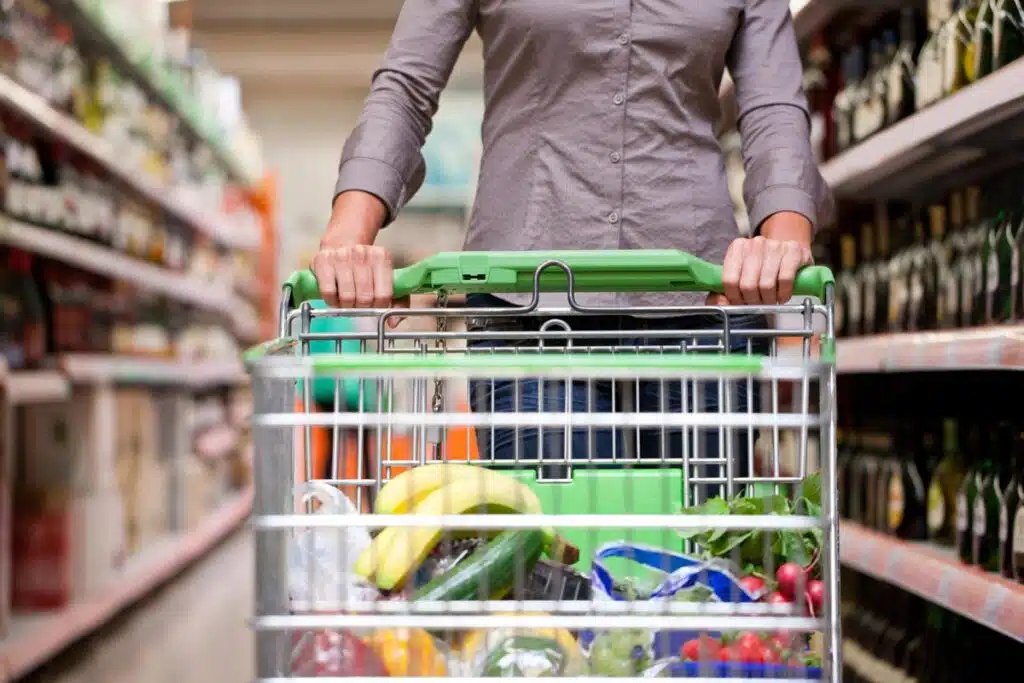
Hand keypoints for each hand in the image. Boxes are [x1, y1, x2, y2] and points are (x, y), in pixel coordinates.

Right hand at [312, 192, 405, 326]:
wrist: (341, 244)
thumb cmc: (366, 267)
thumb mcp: (387, 278)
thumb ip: (398, 301)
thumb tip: (393, 323)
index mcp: (382, 258)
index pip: (383, 295)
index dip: (378, 307)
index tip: (374, 306)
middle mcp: (362, 254)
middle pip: (365, 298)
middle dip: (362, 307)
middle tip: (359, 304)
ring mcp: (342, 256)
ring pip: (347, 297)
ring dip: (346, 305)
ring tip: (347, 300)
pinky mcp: (323, 261)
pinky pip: (328, 292)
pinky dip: (331, 301)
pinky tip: (335, 296)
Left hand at [708, 235, 812, 305]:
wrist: (790, 251)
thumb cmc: (764, 266)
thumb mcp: (743, 274)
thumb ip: (726, 290)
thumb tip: (719, 303)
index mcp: (737, 248)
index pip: (729, 280)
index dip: (734, 297)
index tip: (741, 303)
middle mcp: (755, 243)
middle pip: (747, 285)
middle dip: (752, 301)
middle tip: (758, 304)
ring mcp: (775, 245)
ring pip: (766, 285)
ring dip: (769, 300)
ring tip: (770, 300)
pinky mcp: (794, 251)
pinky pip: (785, 280)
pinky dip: (783, 293)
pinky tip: (782, 295)